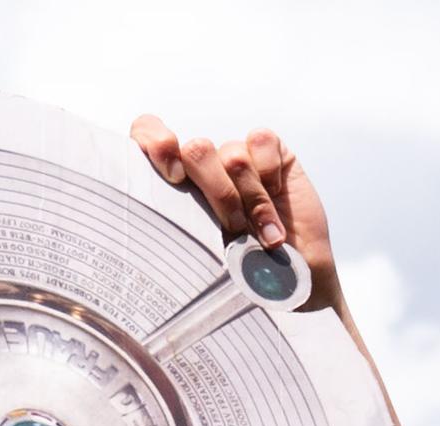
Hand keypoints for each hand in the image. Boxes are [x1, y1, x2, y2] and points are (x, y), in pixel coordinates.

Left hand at [131, 118, 340, 310]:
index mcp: (174, 183)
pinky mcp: (270, 150)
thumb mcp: (200, 251)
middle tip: (233, 227)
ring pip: (233, 157)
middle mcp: (203, 164)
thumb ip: (177, 223)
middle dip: (217, 192)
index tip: (173, 177)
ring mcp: (237, 155)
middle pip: (197, 151)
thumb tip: (150, 221)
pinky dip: (270, 174)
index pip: (147, 133)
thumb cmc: (240, 269)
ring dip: (252, 201)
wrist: (292, 278)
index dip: (155, 143)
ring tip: (263, 234)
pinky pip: (262, 142)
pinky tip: (278, 195)